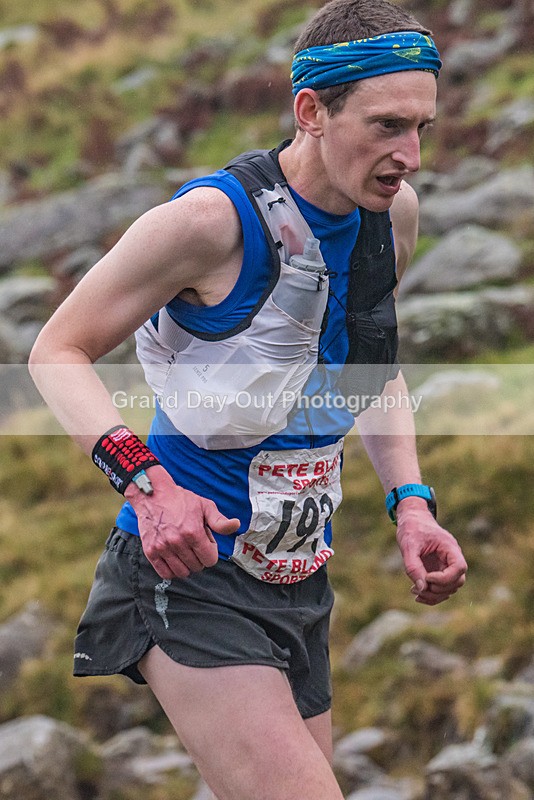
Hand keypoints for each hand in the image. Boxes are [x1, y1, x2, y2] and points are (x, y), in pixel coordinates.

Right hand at [124, 465, 240, 579]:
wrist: (153, 494)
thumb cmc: (180, 500)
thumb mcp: (205, 506)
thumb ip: (220, 521)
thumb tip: (236, 525)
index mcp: (193, 532)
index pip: (210, 560)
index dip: (211, 551)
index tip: (206, 542)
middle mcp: (177, 542)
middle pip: (197, 567)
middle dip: (199, 557)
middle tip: (194, 544)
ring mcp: (163, 548)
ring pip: (182, 573)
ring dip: (187, 565)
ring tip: (184, 551)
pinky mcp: (150, 551)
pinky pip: (165, 573)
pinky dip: (172, 570)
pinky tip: (174, 559)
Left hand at [396, 499, 466, 604]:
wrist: (412, 520)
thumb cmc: (411, 528)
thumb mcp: (408, 545)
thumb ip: (413, 566)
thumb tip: (422, 588)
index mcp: (450, 547)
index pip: (459, 568)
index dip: (445, 578)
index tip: (427, 577)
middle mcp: (451, 558)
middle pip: (457, 581)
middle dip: (439, 589)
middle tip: (418, 587)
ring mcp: (446, 566)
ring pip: (450, 588)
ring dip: (434, 595)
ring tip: (415, 591)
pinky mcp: (439, 571)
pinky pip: (441, 588)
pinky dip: (431, 595)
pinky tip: (417, 593)